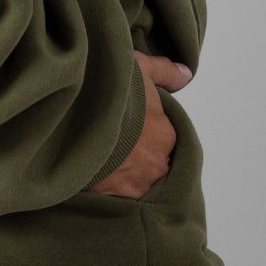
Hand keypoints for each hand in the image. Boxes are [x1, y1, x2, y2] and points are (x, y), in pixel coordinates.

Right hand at [85, 52, 191, 199]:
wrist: (80, 110)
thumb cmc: (111, 87)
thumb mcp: (140, 67)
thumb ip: (165, 72)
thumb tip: (186, 75)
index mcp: (165, 133)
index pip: (161, 137)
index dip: (143, 130)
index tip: (127, 124)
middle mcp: (156, 161)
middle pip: (149, 162)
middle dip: (134, 155)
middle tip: (113, 143)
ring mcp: (137, 182)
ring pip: (132, 182)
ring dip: (120, 174)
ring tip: (98, 160)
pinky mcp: (114, 197)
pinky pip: (112, 198)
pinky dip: (104, 190)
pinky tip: (89, 176)